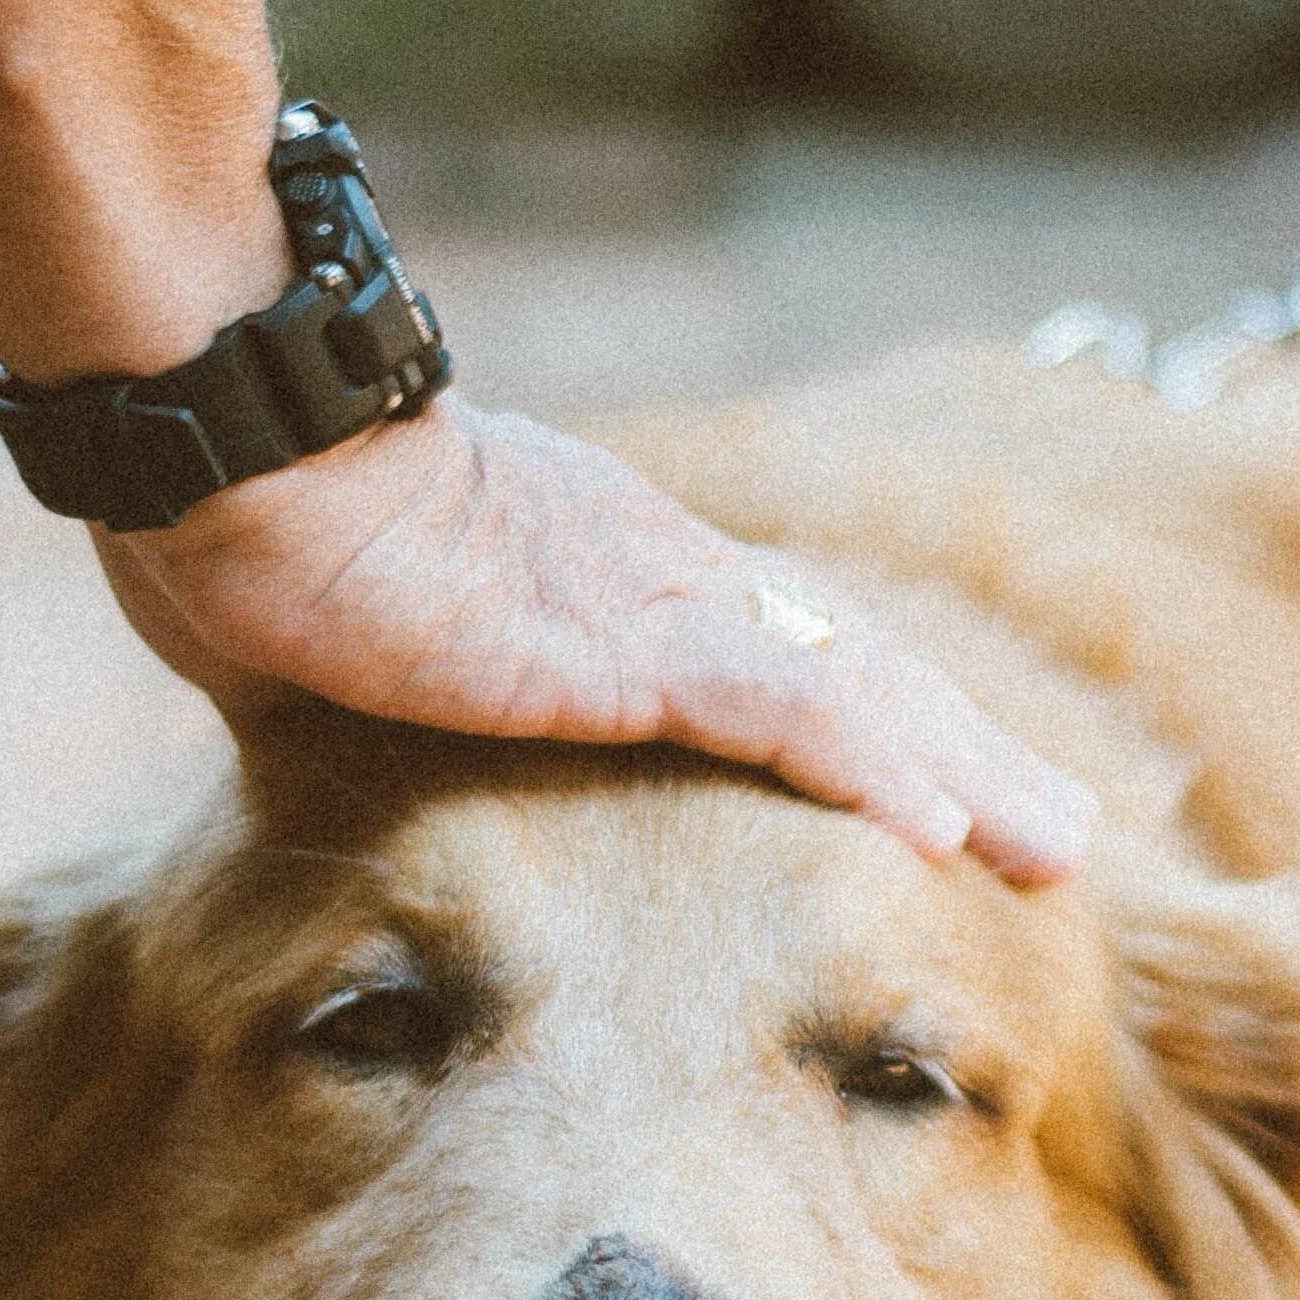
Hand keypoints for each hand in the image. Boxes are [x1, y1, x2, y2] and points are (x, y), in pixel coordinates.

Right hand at [92, 399, 1094, 886]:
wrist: (231, 445)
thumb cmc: (246, 528)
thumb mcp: (334, 646)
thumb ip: (368, 691)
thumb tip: (308, 733)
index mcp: (606, 584)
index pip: (780, 665)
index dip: (878, 729)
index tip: (952, 795)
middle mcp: (661, 583)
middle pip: (857, 676)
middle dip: (970, 758)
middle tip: (1067, 840)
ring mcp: (653, 607)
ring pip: (855, 696)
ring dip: (964, 776)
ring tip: (1058, 854)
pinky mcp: (623, 643)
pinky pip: (777, 712)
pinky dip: (868, 767)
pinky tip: (942, 833)